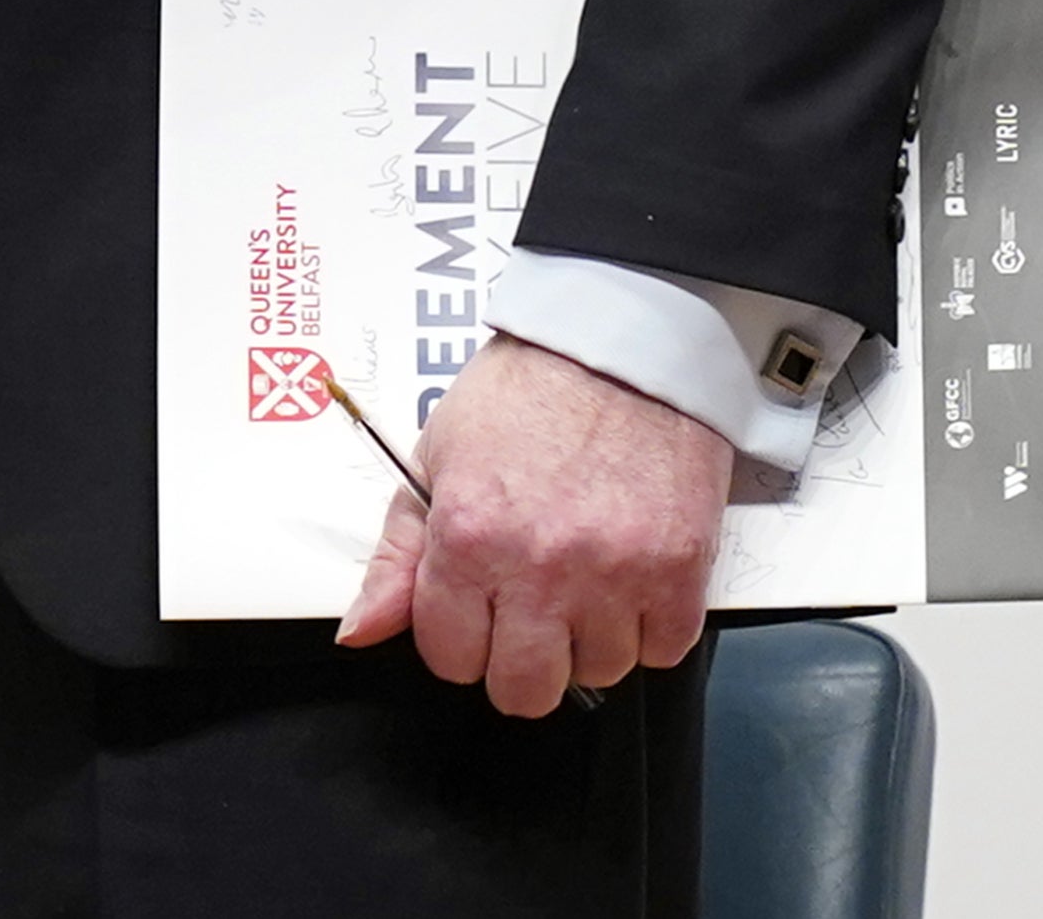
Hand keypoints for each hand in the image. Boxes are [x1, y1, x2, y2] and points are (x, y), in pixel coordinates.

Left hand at [336, 333, 728, 715]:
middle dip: (516, 665)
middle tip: (523, 619)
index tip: (469, 615)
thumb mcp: (435, 460)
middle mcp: (540, 568)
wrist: (616, 351)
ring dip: (586, 644)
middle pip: (524, 691)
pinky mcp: (681, 574)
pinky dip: (645, 630)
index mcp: (469, 538)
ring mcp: (616, 576)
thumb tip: (361, 631)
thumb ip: (397, 556)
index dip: (454, 640)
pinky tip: (626, 581)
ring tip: (580, 584)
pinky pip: (662, 652)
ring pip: (598, 675)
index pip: (450, 656)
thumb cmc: (522, 397)